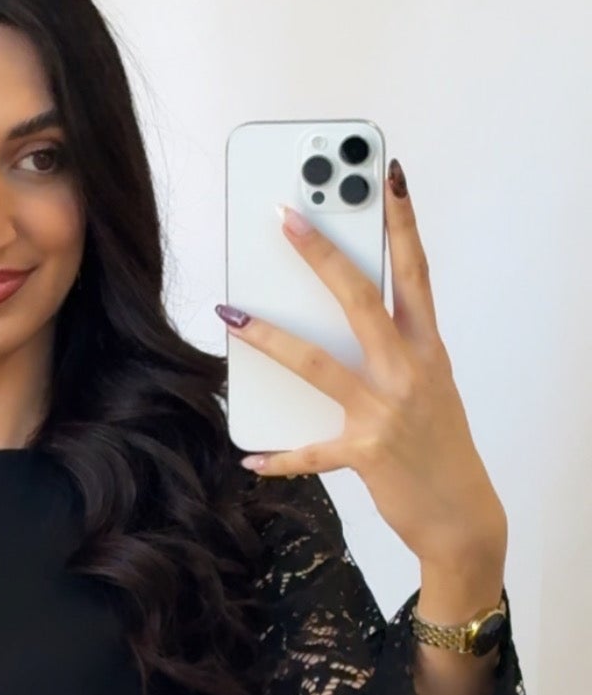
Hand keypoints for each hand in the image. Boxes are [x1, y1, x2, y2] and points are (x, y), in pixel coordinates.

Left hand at [216, 159, 507, 573]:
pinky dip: (279, 457)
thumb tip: (341, 323)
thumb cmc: (439, 447)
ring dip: (271, 338)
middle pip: (362, 299)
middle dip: (322, 255)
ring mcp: (388, 411)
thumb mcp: (428, 387)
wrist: (462, 516)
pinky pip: (312, 452)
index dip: (403, 223)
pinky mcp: (367, 453)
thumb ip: (392, 352)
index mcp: (427, 348)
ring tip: (232, 315)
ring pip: (320, 363)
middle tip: (285, 216)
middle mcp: (409, 371)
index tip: (388, 178)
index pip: (415, 272)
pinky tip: (251, 457)